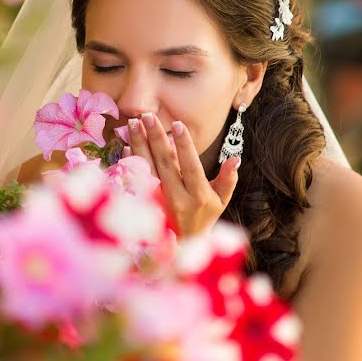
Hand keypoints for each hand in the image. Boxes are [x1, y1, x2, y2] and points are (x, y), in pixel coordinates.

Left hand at [125, 112, 239, 236]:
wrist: (184, 244)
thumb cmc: (205, 216)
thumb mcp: (221, 200)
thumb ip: (228, 179)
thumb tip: (236, 158)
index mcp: (198, 195)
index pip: (190, 166)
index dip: (184, 145)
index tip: (177, 124)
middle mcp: (176, 198)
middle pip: (164, 163)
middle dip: (155, 137)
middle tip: (148, 116)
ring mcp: (158, 202)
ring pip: (146, 169)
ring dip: (139, 145)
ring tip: (133, 124)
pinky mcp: (144, 204)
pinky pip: (134, 180)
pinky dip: (129, 162)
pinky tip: (125, 146)